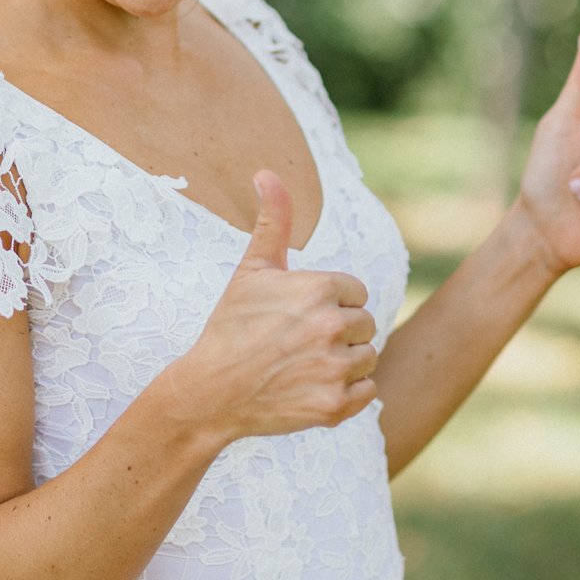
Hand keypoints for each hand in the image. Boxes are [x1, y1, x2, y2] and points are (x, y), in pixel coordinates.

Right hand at [168, 170, 378, 443]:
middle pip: (365, 324)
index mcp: (319, 289)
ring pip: (368, 358)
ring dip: (344, 362)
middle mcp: (331, 327)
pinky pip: (369, 391)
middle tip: (298, 342)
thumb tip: (267, 173)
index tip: (297, 316)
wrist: (210, 392)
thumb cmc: (231, 326)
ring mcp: (334, 369)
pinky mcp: (335, 406)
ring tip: (304, 364)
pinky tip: (313, 387)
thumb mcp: (252, 269)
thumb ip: (273, 220)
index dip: (327, 303)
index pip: (354, 292)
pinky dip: (347, 392)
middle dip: (338, 332)